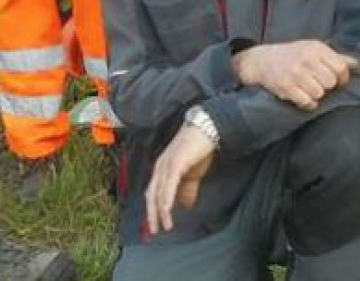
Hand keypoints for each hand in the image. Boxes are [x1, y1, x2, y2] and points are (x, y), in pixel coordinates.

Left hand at [142, 122, 218, 236]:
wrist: (208, 128)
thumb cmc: (200, 149)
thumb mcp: (192, 174)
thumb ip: (188, 189)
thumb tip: (186, 206)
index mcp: (162, 168)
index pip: (153, 192)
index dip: (152, 209)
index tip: (155, 225)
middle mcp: (160, 166)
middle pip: (151, 194)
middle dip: (152, 214)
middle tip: (155, 230)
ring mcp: (166, 163)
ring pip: (159, 191)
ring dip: (160, 210)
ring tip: (165, 224)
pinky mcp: (176, 161)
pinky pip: (169, 183)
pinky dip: (166, 197)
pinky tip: (167, 208)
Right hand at [231, 40, 357, 109]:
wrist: (262, 60)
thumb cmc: (293, 55)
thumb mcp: (314, 49)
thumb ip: (337, 57)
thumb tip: (357, 65)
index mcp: (317, 48)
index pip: (341, 68)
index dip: (343, 79)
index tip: (338, 83)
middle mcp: (307, 60)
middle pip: (331, 82)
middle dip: (328, 87)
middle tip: (321, 85)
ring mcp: (296, 74)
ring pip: (320, 93)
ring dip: (317, 95)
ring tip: (310, 90)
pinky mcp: (286, 88)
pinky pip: (307, 102)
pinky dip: (308, 104)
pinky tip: (303, 98)